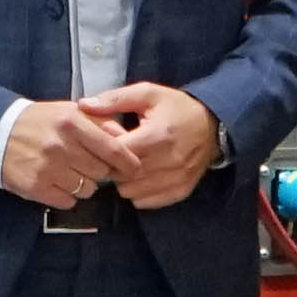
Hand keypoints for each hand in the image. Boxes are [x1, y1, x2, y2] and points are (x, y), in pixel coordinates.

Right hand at [0, 97, 120, 208]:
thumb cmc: (39, 121)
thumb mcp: (68, 111)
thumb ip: (99, 122)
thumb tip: (126, 136)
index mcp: (72, 122)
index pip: (113, 149)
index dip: (129, 163)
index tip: (133, 169)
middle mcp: (61, 145)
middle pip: (101, 172)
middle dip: (100, 171)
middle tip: (88, 165)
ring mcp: (47, 168)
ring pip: (87, 190)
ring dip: (84, 184)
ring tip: (69, 172)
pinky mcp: (36, 187)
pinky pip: (68, 201)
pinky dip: (67, 195)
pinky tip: (56, 182)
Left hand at [90, 81, 226, 207]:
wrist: (213, 125)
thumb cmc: (176, 108)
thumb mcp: (147, 94)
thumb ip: (114, 99)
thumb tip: (84, 105)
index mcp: (157, 135)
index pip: (117, 154)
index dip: (106, 149)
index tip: (107, 141)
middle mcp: (167, 161)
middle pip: (121, 176)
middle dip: (113, 166)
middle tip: (117, 154)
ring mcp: (175, 179)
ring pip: (130, 192)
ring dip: (124, 181)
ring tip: (129, 165)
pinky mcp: (180, 191)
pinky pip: (145, 202)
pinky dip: (138, 192)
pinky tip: (141, 177)